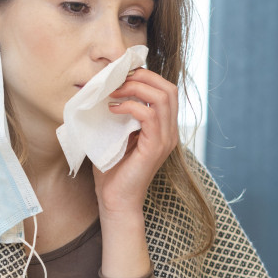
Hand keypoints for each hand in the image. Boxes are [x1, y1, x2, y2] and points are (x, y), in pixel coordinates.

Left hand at [91, 67, 179, 215]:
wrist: (115, 200)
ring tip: (114, 92)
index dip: (145, 77)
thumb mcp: (118, 135)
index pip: (165, 90)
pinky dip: (129, 106)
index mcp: (164, 127)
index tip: (120, 77)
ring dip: (135, 88)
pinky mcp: (155, 147)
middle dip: (142, 77)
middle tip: (117, 80)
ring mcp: (165, 140)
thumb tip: (107, 89)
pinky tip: (113, 109)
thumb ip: (120, 115)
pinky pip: (149, 114)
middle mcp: (170, 132)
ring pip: (162, 97)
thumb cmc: (113, 170)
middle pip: (169, 89)